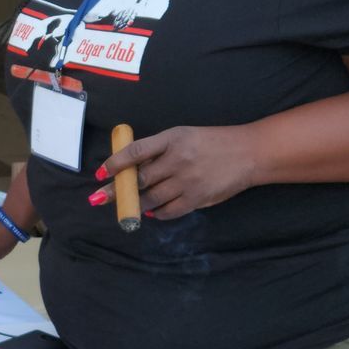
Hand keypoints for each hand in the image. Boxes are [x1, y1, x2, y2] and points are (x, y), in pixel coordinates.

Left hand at [102, 126, 259, 221]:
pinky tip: (151, 211)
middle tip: (99, 197)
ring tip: (124, 207)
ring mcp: (187, 181)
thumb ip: (158, 150)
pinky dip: (156, 213)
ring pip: (150, 198)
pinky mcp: (197, 199)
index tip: (99, 173)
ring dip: (134, 204)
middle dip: (116, 190)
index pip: (135, 152)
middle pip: (138, 179)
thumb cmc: (211, 142)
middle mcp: (177, 159)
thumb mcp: (183, 136)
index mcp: (172, 139)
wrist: (249, 153)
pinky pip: (168, 211)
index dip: (114, 163)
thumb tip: (129, 166)